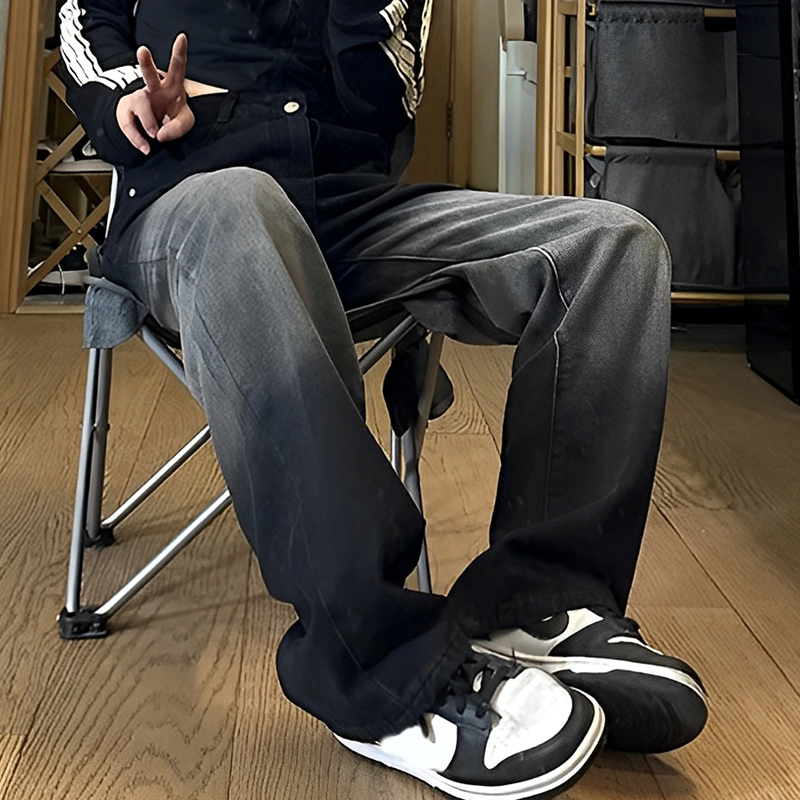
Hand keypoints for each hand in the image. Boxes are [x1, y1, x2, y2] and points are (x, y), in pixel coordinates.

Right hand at [116, 33, 194, 154]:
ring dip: (149, 121)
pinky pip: (129, 124)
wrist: (153, 131)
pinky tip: (145, 147)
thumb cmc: (172, 119)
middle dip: (146, 63)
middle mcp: (154, 89)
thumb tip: (161, 134)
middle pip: (149, 74)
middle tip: (143, 51)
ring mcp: (139, 99)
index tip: (182, 37)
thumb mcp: (184, 123)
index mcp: (172, 87)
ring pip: (140, 102)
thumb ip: (178, 129)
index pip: (177, 68)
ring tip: (155, 135)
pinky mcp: (127, 112)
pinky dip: (138, 139)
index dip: (179, 53)